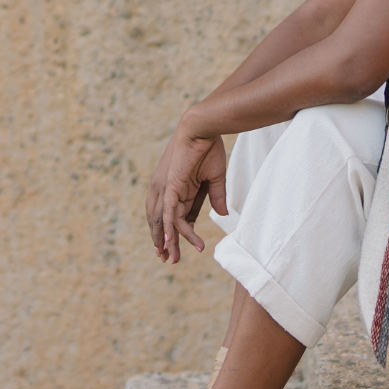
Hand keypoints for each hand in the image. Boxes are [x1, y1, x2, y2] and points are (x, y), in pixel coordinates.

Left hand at [145, 119, 227, 264]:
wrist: (202, 127)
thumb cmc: (209, 147)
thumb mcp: (215, 178)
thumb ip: (218, 197)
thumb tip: (223, 215)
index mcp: (180, 188)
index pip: (179, 216)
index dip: (181, 234)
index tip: (188, 249)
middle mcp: (169, 190)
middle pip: (166, 223)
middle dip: (167, 243)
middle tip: (169, 261)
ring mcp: (168, 189)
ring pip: (165, 221)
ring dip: (168, 241)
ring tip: (172, 258)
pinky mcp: (171, 186)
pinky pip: (168, 211)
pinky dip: (168, 227)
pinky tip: (169, 242)